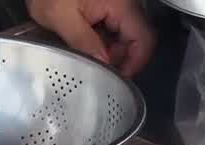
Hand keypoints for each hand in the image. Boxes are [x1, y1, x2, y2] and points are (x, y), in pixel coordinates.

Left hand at [27, 0, 156, 77]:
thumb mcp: (60, 17)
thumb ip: (83, 42)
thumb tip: (102, 64)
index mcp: (120, 4)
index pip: (144, 39)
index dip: (135, 63)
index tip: (118, 77)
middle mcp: (123, 3)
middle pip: (135, 38)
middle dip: (117, 57)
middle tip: (97, 68)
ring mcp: (115, 3)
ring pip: (123, 34)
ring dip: (107, 49)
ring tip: (85, 53)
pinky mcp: (105, 4)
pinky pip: (110, 27)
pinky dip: (100, 38)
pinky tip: (82, 41)